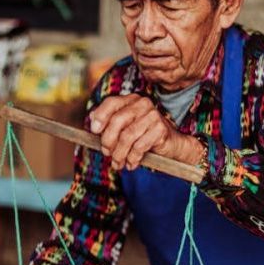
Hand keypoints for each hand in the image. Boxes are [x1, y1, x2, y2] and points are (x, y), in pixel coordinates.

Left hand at [89, 94, 203, 170]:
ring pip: (127, 136)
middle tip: (106, 154)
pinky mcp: (160, 129)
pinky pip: (140, 146)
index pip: (111, 102)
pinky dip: (132, 158)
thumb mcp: (126, 128)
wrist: (172, 145)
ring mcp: (153, 116)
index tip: (94, 131)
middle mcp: (143, 104)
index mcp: (132, 100)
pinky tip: (131, 164)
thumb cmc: (145, 136)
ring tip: (118, 164)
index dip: (100, 115)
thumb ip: (109, 122)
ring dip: (119, 154)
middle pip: (118, 120)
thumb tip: (92, 118)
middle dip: (108, 140)